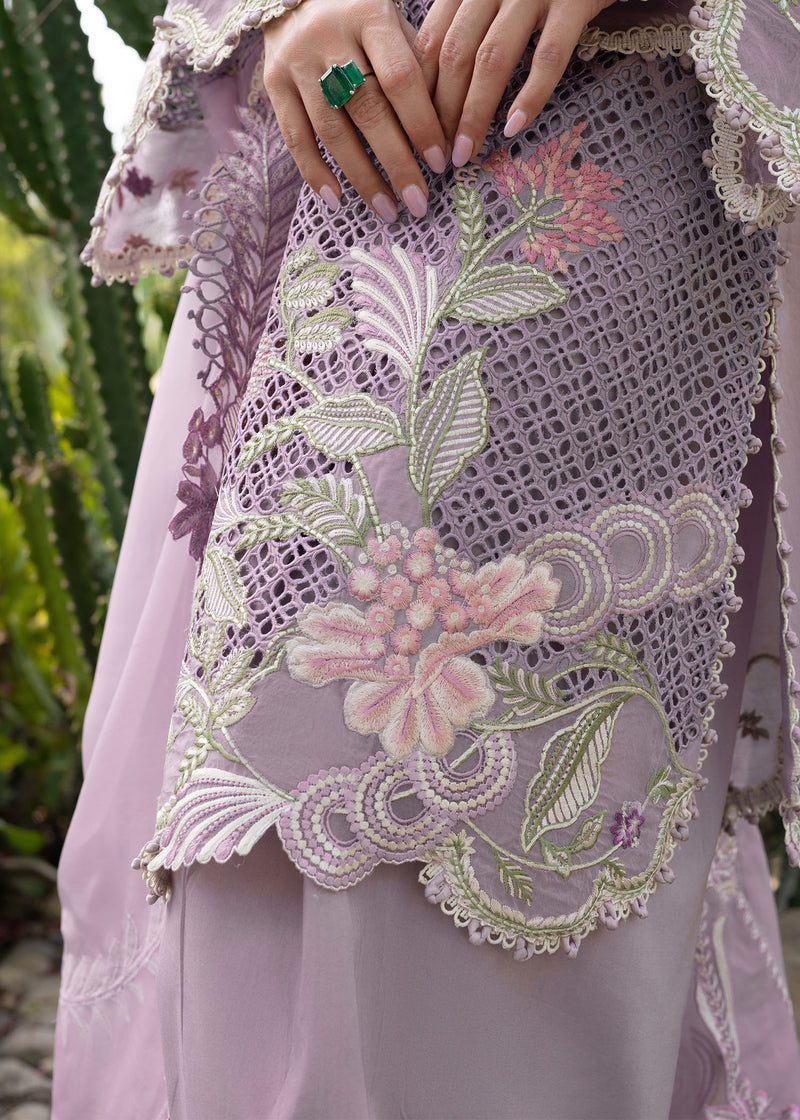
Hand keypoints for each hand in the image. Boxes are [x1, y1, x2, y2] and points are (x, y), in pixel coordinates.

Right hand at [262, 0, 449, 220]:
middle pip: (367, 109)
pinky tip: (336, 200)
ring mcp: (297, 61)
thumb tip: (443, 133)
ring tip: (387, 209)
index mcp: (369, 15)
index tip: (439, 162)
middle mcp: (329, 37)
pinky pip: (294, 137)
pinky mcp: (273, 82)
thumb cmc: (359, 16)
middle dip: (397, 161)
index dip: (421, 124)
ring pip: (332, 130)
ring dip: (362, 176)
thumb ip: (415, 68)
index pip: (399, 78)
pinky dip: (315, 172)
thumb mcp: (392, 25)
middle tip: (418, 202)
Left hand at [414, 0, 616, 166]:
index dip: (419, 93)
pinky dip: (530, 95)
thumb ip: (466, 24)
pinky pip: (548, 56)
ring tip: (467, 152)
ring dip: (475, 112)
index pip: (430, 42)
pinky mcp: (573, 2)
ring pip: (492, 59)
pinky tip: (514, 128)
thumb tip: (437, 87)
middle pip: (455, 55)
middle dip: (442, 112)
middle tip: (439, 156)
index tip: (417, 134)